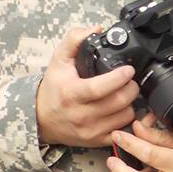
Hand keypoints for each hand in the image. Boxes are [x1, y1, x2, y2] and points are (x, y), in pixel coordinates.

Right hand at [35, 27, 138, 146]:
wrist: (41, 119)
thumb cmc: (53, 88)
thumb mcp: (58, 60)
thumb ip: (75, 39)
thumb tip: (96, 30)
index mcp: (72, 94)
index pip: (101, 87)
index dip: (119, 77)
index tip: (128, 70)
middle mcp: (81, 114)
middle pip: (118, 102)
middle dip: (131, 87)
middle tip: (130, 80)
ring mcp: (90, 130)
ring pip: (124, 116)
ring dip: (130, 103)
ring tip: (125, 93)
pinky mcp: (95, 141)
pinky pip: (122, 131)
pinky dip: (126, 119)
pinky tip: (122, 109)